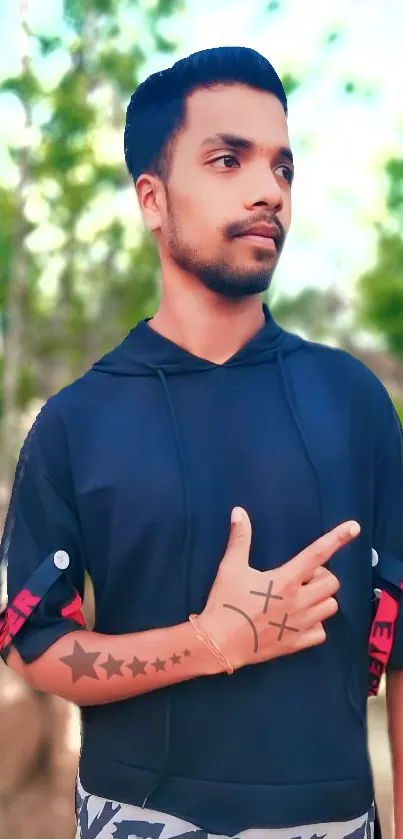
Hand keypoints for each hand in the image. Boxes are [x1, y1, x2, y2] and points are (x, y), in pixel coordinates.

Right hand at [198, 507, 360, 670]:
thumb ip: (240, 538)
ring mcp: (301, 624)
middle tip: (301, 577)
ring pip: (331, 606)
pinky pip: (322, 632)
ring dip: (321, 598)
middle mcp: (299, 601)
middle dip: (321, 576)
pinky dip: (316, 624)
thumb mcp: (230, 567)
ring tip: (302, 597)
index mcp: (286, 579)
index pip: (317, 554)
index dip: (337, 538)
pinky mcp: (297, 643)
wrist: (219, 643)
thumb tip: (239, 511)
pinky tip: (300, 620)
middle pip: (332, 582)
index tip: (354, 527)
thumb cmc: (225, 603)